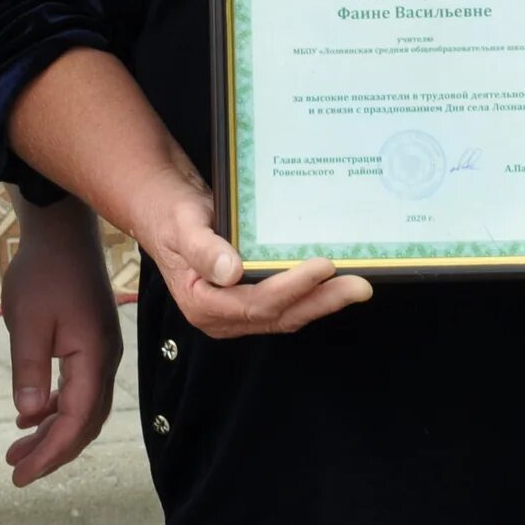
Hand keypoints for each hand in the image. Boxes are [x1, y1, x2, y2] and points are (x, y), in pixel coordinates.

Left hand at [0, 198, 121, 485]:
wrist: (63, 230)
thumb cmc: (44, 271)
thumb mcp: (27, 321)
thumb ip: (30, 370)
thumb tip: (29, 417)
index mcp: (93, 357)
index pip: (76, 421)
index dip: (50, 453)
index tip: (21, 475)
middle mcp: (105, 359)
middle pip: (85, 422)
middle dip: (53, 451)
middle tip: (17, 470)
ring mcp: (101, 350)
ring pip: (83, 407)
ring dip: (54, 431)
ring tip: (19, 450)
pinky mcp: (92, 341)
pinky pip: (80, 388)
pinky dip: (58, 408)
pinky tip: (34, 415)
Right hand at [132, 176, 369, 340]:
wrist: (164, 208)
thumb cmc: (171, 213)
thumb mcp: (182, 225)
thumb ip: (203, 248)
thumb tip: (230, 271)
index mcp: (203, 304)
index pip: (256, 303)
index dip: (292, 288)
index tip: (323, 266)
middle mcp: (222, 316)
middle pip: (279, 316)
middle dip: (322, 302)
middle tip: (360, 286)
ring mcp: (237, 312)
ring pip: (287, 315)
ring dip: (323, 302)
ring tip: (357, 286)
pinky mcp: (249, 300)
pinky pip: (286, 305)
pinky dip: (311, 296)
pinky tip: (334, 283)